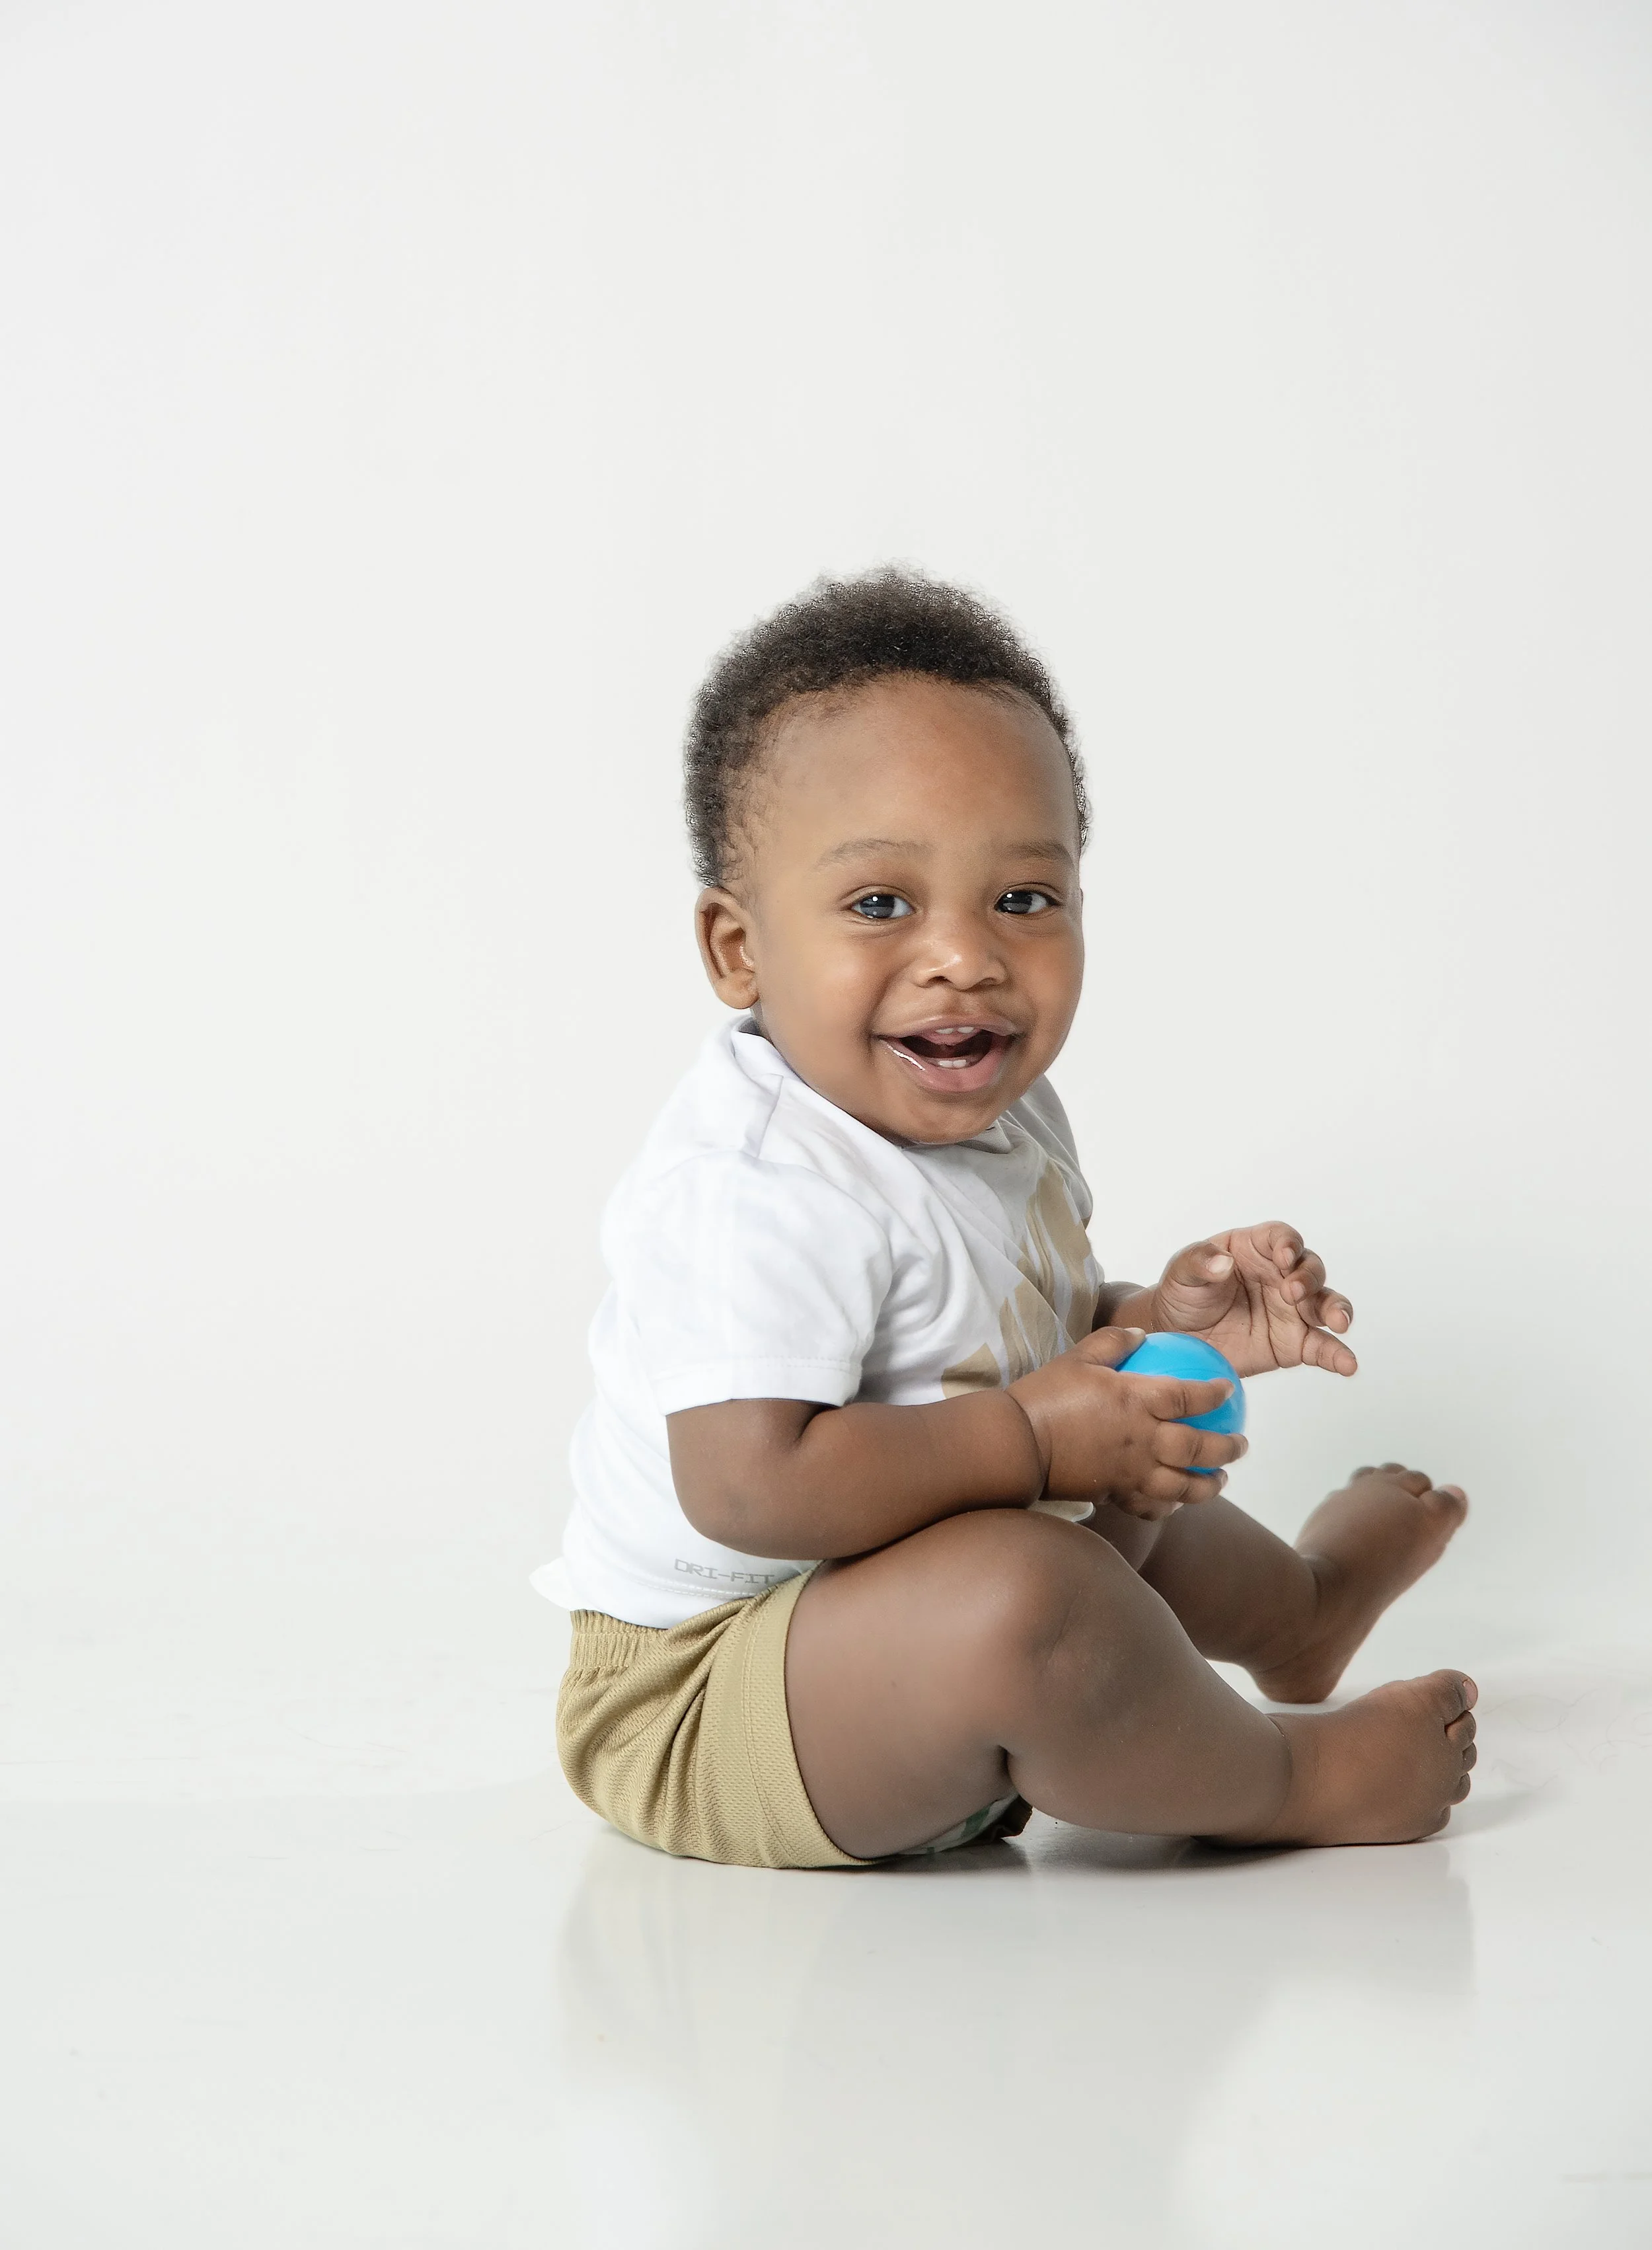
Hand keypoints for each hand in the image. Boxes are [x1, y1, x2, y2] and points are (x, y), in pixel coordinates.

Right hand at [1010, 1327, 1247, 1521]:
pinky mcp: (1116, 1492)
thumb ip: (1114, 1341)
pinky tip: (1175, 1504)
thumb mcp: (1079, 1356)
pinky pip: (1151, 1506)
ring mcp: (1132, 1470)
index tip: (1230, 1390)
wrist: (1018, 1442)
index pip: (1190, 1397)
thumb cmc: (1046, 1395)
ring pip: (1183, 1485)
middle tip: (1241, 1445)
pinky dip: (1168, 1508)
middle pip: (1199, 1447)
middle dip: (1227, 1448)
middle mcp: (1144, 1438)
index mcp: (1137, 1400)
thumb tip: (1141, 1333)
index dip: (1215, 1394)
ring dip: (1208, 1485)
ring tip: (1219, 1480)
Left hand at [1147, 1222, 1355, 1378]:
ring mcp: (1291, 1310)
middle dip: (1309, 1279)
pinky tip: (1347, 1364)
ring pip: (1326, 1304)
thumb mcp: (1181, 1271)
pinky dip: (1337, 1355)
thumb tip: (1221, 1263)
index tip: (1284, 1257)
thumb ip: (1199, 1262)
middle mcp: (1281, 1276)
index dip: (1288, 1244)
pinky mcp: (1293, 1343)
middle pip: (1310, 1269)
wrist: (1176, 1336)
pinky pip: (1322, 1347)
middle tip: (1293, 1293)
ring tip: (1338, 1323)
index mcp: (1256, 1249)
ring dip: (1336, 1310)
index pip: (1282, 1238)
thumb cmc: (1183, 1293)